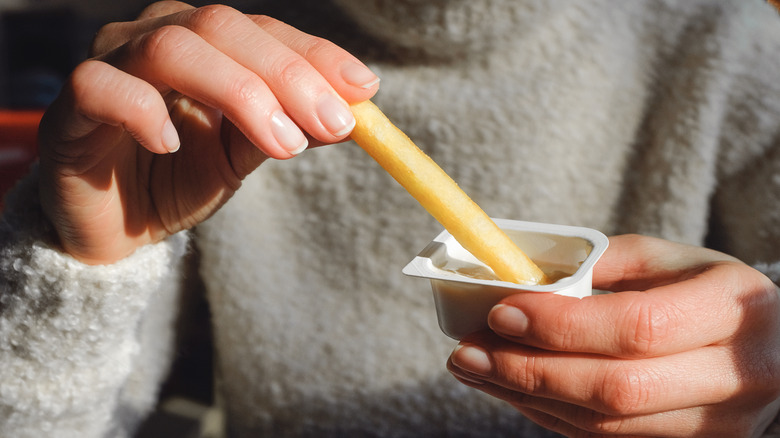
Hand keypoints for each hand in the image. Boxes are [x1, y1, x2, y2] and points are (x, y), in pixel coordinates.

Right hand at [37, 1, 378, 263]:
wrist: (117, 227)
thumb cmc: (179, 178)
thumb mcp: (244, 154)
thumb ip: (287, 127)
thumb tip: (350, 113)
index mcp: (204, 42)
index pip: (264, 31)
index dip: (315, 56)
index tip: (364, 90)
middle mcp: (157, 37)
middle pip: (223, 27)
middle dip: (287, 76)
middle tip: (332, 124)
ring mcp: (111, 64)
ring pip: (172, 48)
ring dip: (238, 93)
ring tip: (282, 146)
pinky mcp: (72, 107)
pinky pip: (104, 88)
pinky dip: (144, 111)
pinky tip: (172, 145)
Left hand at [447, 234, 779, 436]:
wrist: (770, 348)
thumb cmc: (709, 292)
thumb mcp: (671, 258)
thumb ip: (607, 262)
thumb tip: (530, 282)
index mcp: (731, 310)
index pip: (637, 327)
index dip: (562, 326)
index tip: (501, 313)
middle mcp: (735, 376)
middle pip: (617, 388)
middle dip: (529, 371)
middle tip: (467, 351)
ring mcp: (717, 424)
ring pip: (607, 424)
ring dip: (528, 398)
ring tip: (474, 368)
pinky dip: (550, 415)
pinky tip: (511, 389)